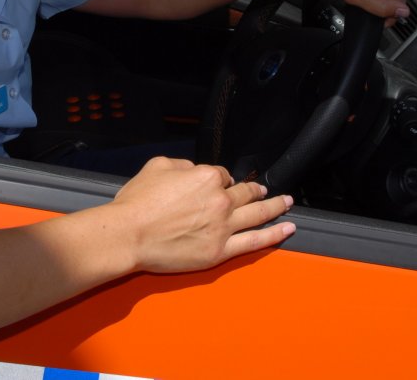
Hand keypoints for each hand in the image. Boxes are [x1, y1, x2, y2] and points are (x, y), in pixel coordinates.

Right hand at [110, 156, 294, 273]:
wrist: (129, 234)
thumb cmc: (138, 202)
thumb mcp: (156, 166)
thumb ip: (181, 164)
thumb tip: (193, 170)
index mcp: (206, 177)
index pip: (223, 174)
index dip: (222, 178)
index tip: (219, 183)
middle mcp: (220, 200)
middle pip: (245, 193)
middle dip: (256, 190)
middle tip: (264, 189)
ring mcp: (223, 227)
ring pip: (258, 214)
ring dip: (276, 206)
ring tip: (286, 203)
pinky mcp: (220, 250)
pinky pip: (254, 241)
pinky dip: (274, 234)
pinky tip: (287, 229)